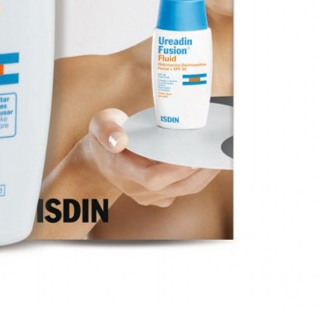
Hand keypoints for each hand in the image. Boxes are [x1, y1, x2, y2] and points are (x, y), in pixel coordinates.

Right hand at [86, 108, 220, 206]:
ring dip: (205, 174)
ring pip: (184, 190)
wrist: (102, 156)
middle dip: (199, 171)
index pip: (152, 179)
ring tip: (220, 154)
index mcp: (122, 169)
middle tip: (216, 151)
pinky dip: (200, 176)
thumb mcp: (99, 124)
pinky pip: (185, 189)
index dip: (174, 171)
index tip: (192, 157)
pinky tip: (209, 159)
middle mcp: (137, 187)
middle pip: (175, 186)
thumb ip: (106, 129)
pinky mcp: (161, 195)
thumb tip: (119, 140)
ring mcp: (150, 195)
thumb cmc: (106, 134)